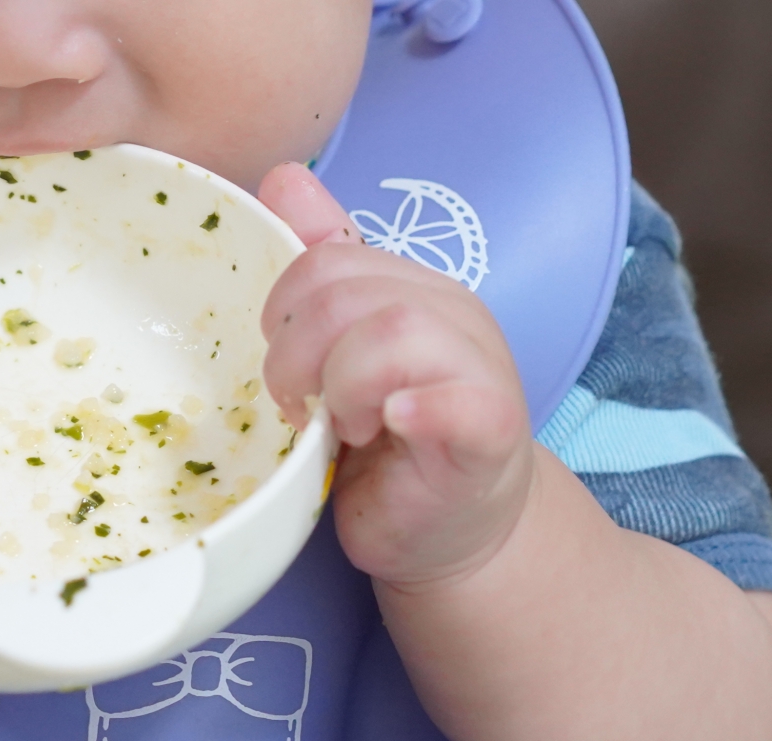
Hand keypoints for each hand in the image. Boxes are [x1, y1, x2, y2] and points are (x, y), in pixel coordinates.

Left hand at [256, 163, 533, 589]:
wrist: (457, 533)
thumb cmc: (391, 450)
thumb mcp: (342, 354)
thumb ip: (322, 271)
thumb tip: (282, 177)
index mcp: (409, 289)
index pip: (322, 260)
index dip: (280, 316)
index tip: (286, 375)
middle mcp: (449, 315)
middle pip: (344, 293)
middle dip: (296, 357)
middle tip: (304, 410)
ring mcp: (478, 368)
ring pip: (390, 332)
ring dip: (343, 387)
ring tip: (348, 430)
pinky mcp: (490, 431)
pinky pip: (456, 401)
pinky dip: (414, 407)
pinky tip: (392, 425)